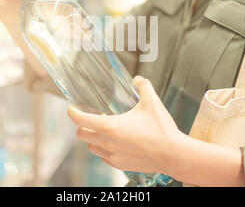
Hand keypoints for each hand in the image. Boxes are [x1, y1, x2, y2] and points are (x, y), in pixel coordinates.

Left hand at [68, 76, 183, 173]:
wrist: (173, 154)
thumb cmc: (161, 130)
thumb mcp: (152, 102)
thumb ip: (144, 87)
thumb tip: (139, 80)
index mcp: (110, 126)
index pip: (81, 120)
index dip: (72, 113)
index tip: (71, 108)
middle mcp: (107, 142)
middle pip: (82, 134)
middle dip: (82, 125)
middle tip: (90, 118)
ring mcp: (112, 155)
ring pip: (91, 147)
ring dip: (93, 138)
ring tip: (104, 131)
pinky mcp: (120, 165)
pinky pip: (104, 157)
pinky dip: (104, 150)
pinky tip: (115, 144)